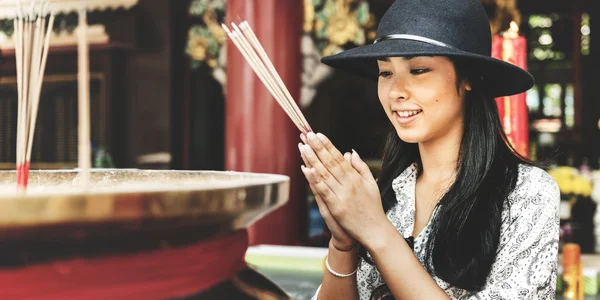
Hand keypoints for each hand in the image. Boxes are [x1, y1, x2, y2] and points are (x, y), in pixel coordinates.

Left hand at [299, 132, 386, 246]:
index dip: (327, 145)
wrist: (375, 230)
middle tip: (307, 135)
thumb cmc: (372, 208)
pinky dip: (314, 180)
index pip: (338, 157)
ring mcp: (342, 195)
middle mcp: (349, 183)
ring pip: (324, 174)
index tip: (318, 135)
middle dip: (317, 147)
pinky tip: (306, 169)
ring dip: (312, 159)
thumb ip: (360, 167)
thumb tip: (350, 152)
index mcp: (356, 177)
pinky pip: (323, 191)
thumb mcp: (371, 184)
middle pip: (330, 162)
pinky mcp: (336, 207)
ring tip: (303, 147)